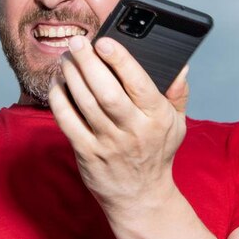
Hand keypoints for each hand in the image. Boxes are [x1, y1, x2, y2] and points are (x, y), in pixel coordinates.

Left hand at [47, 34, 189, 215]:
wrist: (139, 197)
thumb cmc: (156, 152)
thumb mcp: (177, 124)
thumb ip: (178, 93)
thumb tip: (180, 64)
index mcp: (157, 117)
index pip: (139, 83)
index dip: (120, 60)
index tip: (104, 41)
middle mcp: (133, 130)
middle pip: (106, 91)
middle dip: (88, 62)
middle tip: (77, 41)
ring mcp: (108, 143)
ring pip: (84, 103)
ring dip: (71, 76)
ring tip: (67, 57)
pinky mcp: (87, 154)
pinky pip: (67, 121)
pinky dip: (59, 99)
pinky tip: (57, 83)